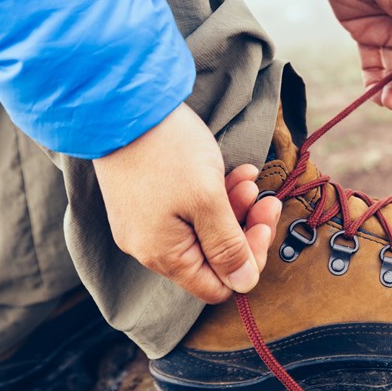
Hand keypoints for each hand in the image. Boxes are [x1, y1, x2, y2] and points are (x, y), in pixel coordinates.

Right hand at [94, 104, 281, 302]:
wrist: (125, 105)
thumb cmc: (168, 151)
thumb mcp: (207, 200)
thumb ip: (227, 246)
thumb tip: (243, 284)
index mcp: (164, 254)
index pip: (216, 286)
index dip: (247, 262)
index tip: (264, 228)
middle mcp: (151, 246)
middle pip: (213, 256)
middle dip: (246, 227)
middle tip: (266, 199)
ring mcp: (148, 222)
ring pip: (206, 229)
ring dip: (235, 206)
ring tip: (249, 180)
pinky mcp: (149, 200)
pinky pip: (191, 209)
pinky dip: (217, 193)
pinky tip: (237, 172)